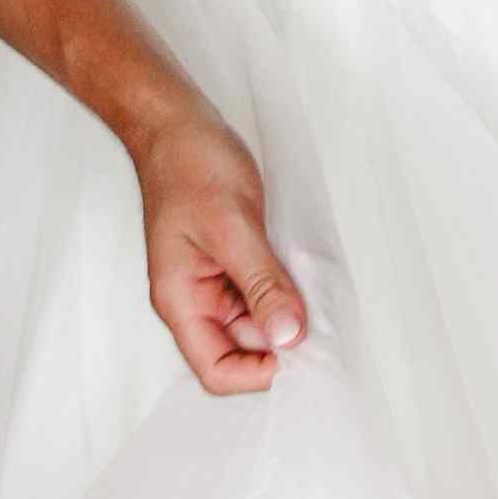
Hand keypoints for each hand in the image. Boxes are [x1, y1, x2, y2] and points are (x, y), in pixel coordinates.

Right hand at [133, 115, 308, 394]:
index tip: (300, 351)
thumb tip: (287, 336)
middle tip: (319, 318)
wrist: (178, 125)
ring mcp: (213, 283)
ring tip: (310, 287)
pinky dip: (284, 289)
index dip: (259, 373)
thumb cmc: (189, 166)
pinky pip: (261, 293)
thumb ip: (262, 284)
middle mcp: (195, 300)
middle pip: (242, 351)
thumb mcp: (233, 227)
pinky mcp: (231, 264)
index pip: (217, 371)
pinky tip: (301, 271)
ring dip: (286, 312)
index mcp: (181, 301)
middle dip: (281, 340)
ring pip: (257, 322)